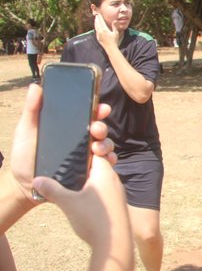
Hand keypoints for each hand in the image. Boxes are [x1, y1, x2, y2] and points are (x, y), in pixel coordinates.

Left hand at [9, 84, 113, 201]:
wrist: (23, 184)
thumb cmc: (24, 155)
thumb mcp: (26, 131)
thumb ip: (32, 110)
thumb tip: (35, 86)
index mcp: (69, 128)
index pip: (87, 116)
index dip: (98, 109)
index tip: (102, 108)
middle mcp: (80, 140)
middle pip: (99, 130)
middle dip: (102, 127)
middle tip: (96, 129)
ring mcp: (86, 156)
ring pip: (105, 146)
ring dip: (106, 144)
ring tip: (97, 148)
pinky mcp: (89, 172)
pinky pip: (105, 166)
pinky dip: (109, 161)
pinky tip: (105, 161)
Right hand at [31, 156, 129, 250]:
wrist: (114, 244)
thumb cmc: (93, 219)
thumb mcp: (68, 202)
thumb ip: (52, 190)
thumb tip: (37, 180)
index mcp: (105, 174)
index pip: (97, 154)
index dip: (85, 151)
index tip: (72, 152)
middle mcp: (115, 181)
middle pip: (99, 168)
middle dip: (84, 168)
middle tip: (68, 170)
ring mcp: (119, 195)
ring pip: (103, 182)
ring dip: (90, 183)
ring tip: (72, 187)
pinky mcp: (118, 207)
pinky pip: (106, 194)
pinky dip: (95, 195)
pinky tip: (84, 203)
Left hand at [94, 13, 120, 49]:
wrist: (110, 48)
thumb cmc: (114, 41)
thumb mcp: (116, 33)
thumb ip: (114, 26)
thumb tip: (115, 20)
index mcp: (104, 29)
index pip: (101, 21)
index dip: (100, 17)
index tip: (99, 14)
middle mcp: (100, 31)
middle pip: (97, 23)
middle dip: (97, 19)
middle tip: (96, 15)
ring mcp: (98, 35)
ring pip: (96, 27)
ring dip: (95, 23)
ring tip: (95, 20)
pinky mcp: (98, 38)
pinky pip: (96, 31)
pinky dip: (96, 27)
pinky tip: (96, 27)